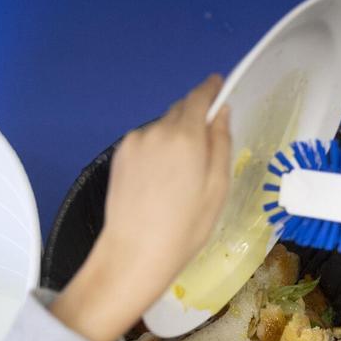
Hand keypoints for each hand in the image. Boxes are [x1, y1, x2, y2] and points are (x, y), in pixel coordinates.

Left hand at [52, 75, 231, 340]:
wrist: (134, 254)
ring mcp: (134, 142)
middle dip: (193, 119)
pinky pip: (145, 143)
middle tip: (204, 147)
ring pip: (161, 128)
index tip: (219, 86)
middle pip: (179, 111)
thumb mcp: (217, 188)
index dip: (211, 89)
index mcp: (185, 135)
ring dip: (173, 138)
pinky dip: (156, 151)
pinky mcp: (119, 157)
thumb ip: (220, 144)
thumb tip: (221, 112)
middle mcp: (157, 130)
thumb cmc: (185, 228)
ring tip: (180, 175)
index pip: (199, 97)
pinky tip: (160, 181)